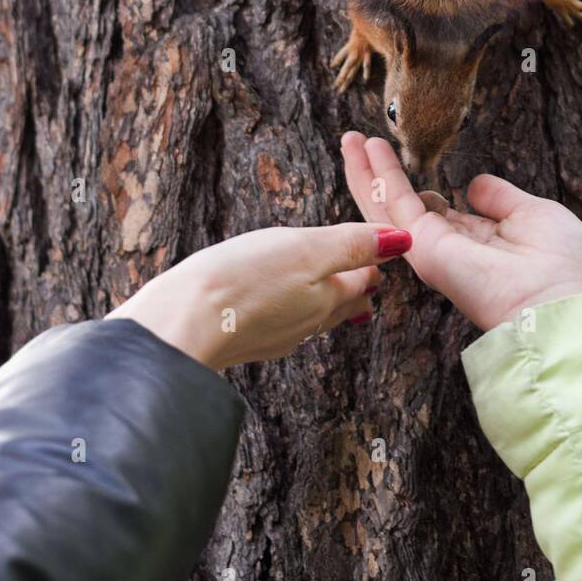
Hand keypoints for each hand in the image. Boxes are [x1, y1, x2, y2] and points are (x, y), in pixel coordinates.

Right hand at [107, 222, 410, 369]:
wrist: (179, 327)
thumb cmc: (241, 281)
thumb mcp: (304, 249)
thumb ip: (352, 245)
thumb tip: (403, 240)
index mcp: (328, 297)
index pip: (364, 277)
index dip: (375, 258)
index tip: (384, 245)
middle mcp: (308, 322)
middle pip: (343, 301)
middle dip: (357, 283)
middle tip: (368, 270)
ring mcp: (277, 336)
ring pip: (314, 315)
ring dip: (327, 299)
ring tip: (334, 288)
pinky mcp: (246, 340)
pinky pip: (282, 322)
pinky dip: (291, 309)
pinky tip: (279, 304)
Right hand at [341, 133, 581, 331]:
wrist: (556, 305)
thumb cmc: (560, 268)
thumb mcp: (534, 214)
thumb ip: (501, 198)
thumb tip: (473, 185)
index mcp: (475, 242)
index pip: (435, 210)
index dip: (417, 185)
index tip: (400, 159)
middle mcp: (449, 247)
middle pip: (402, 206)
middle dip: (378, 174)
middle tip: (356, 142)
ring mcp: (432, 250)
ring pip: (387, 206)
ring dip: (366, 171)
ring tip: (350, 139)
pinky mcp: (423, 247)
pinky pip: (394, 205)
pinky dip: (377, 176)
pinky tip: (367, 150)